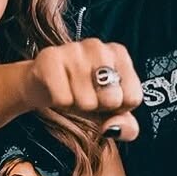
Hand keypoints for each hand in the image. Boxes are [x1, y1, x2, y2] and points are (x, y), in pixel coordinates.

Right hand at [25, 39, 143, 140]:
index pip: (133, 98)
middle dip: (99, 107)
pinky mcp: (50, 58)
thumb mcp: (112, 114)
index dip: (118, 107)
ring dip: (77, 105)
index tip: (106, 98)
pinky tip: (58, 90)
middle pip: (112, 99)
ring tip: (72, 92)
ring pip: (86, 101)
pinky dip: (60, 103)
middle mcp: (98, 47)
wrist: (43, 85)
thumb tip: (113, 128)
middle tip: (88, 96)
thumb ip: (127, 127)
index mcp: (119, 54)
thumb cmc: (83, 94)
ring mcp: (73, 49)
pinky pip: (63, 99)